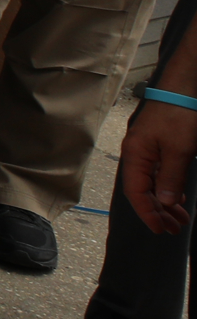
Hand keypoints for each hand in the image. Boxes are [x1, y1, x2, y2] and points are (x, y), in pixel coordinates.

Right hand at [122, 99, 196, 234]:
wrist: (183, 89)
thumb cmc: (179, 115)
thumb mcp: (179, 150)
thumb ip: (170, 178)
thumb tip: (164, 203)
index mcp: (135, 156)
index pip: (136, 192)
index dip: (147, 213)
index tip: (161, 230)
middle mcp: (137, 155)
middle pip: (142, 191)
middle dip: (158, 212)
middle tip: (174, 229)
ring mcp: (147, 150)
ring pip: (152, 184)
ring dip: (165, 202)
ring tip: (180, 218)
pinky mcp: (158, 146)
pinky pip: (159, 174)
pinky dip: (168, 189)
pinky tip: (177, 196)